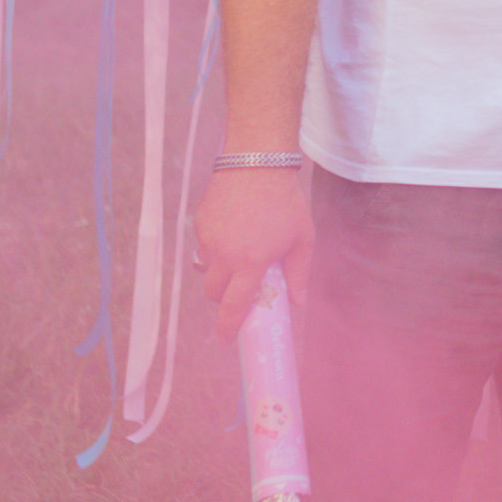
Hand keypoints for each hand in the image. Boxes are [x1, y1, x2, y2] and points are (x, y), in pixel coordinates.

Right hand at [194, 166, 312, 341]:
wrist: (257, 161)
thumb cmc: (286, 201)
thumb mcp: (302, 239)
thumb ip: (299, 274)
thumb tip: (297, 303)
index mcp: (251, 262)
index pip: (233, 306)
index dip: (228, 327)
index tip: (227, 340)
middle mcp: (224, 255)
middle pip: (213, 293)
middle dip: (223, 299)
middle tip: (240, 290)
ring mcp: (208, 239)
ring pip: (207, 270)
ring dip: (220, 272)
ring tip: (242, 252)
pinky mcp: (199, 223)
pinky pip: (204, 247)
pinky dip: (216, 249)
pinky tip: (234, 230)